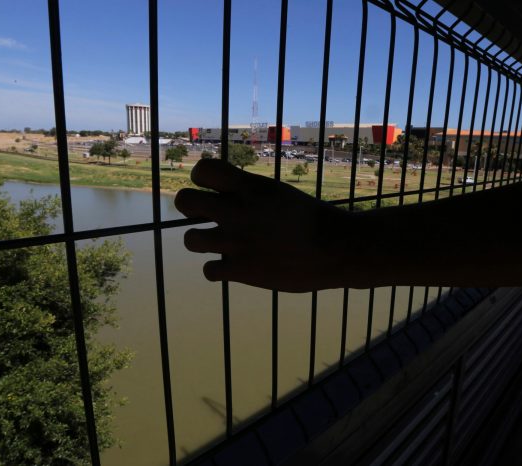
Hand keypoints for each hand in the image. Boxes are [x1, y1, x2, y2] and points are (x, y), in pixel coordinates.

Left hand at [174, 158, 355, 291]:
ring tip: (220, 244)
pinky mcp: (239, 270)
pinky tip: (234, 266)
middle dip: (192, 207)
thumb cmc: (315, 220)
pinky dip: (219, 270)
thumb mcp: (281, 194)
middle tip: (209, 216)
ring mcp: (235, 242)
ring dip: (201, 241)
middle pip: (184, 201)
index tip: (215, 189)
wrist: (336, 249)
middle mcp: (236, 211)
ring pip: (190, 239)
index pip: (203, 170)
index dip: (202, 179)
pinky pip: (208, 270)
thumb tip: (229, 194)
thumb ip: (252, 193)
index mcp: (250, 187)